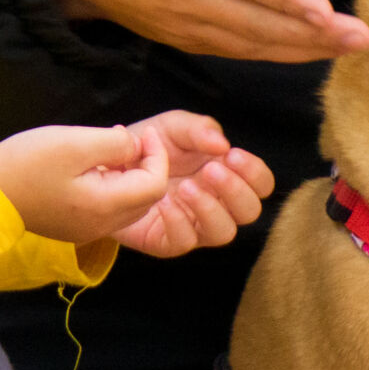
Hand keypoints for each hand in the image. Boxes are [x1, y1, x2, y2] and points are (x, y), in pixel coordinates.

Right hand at [0, 119, 169, 245]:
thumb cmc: (28, 163)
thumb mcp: (75, 143)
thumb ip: (115, 144)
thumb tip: (134, 147)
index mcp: (105, 207)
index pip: (155, 186)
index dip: (157, 156)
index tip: (144, 132)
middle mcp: (101, 226)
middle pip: (146, 200)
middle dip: (148, 168)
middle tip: (129, 140)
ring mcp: (86, 230)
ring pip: (128, 206)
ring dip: (130, 177)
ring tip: (111, 149)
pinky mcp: (72, 227)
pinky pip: (107, 209)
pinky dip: (113, 187)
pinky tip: (93, 166)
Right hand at [49, 0, 368, 61]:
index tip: (323, 8)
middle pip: (253, 21)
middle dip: (310, 33)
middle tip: (361, 38)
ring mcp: (180, 22)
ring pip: (248, 43)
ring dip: (301, 49)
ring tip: (349, 48)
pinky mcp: (182, 36)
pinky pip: (234, 50)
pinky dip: (274, 54)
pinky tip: (308, 51)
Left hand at [114, 111, 275, 257]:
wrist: (107, 164)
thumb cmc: (150, 145)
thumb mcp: (174, 127)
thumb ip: (199, 130)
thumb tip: (222, 145)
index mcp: (226, 174)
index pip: (261, 183)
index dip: (255, 173)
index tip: (233, 156)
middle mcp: (217, 202)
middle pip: (250, 212)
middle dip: (236, 191)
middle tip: (210, 171)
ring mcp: (194, 224)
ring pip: (223, 232)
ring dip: (209, 208)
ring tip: (185, 188)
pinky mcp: (167, 241)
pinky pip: (185, 242)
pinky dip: (178, 223)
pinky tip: (164, 203)